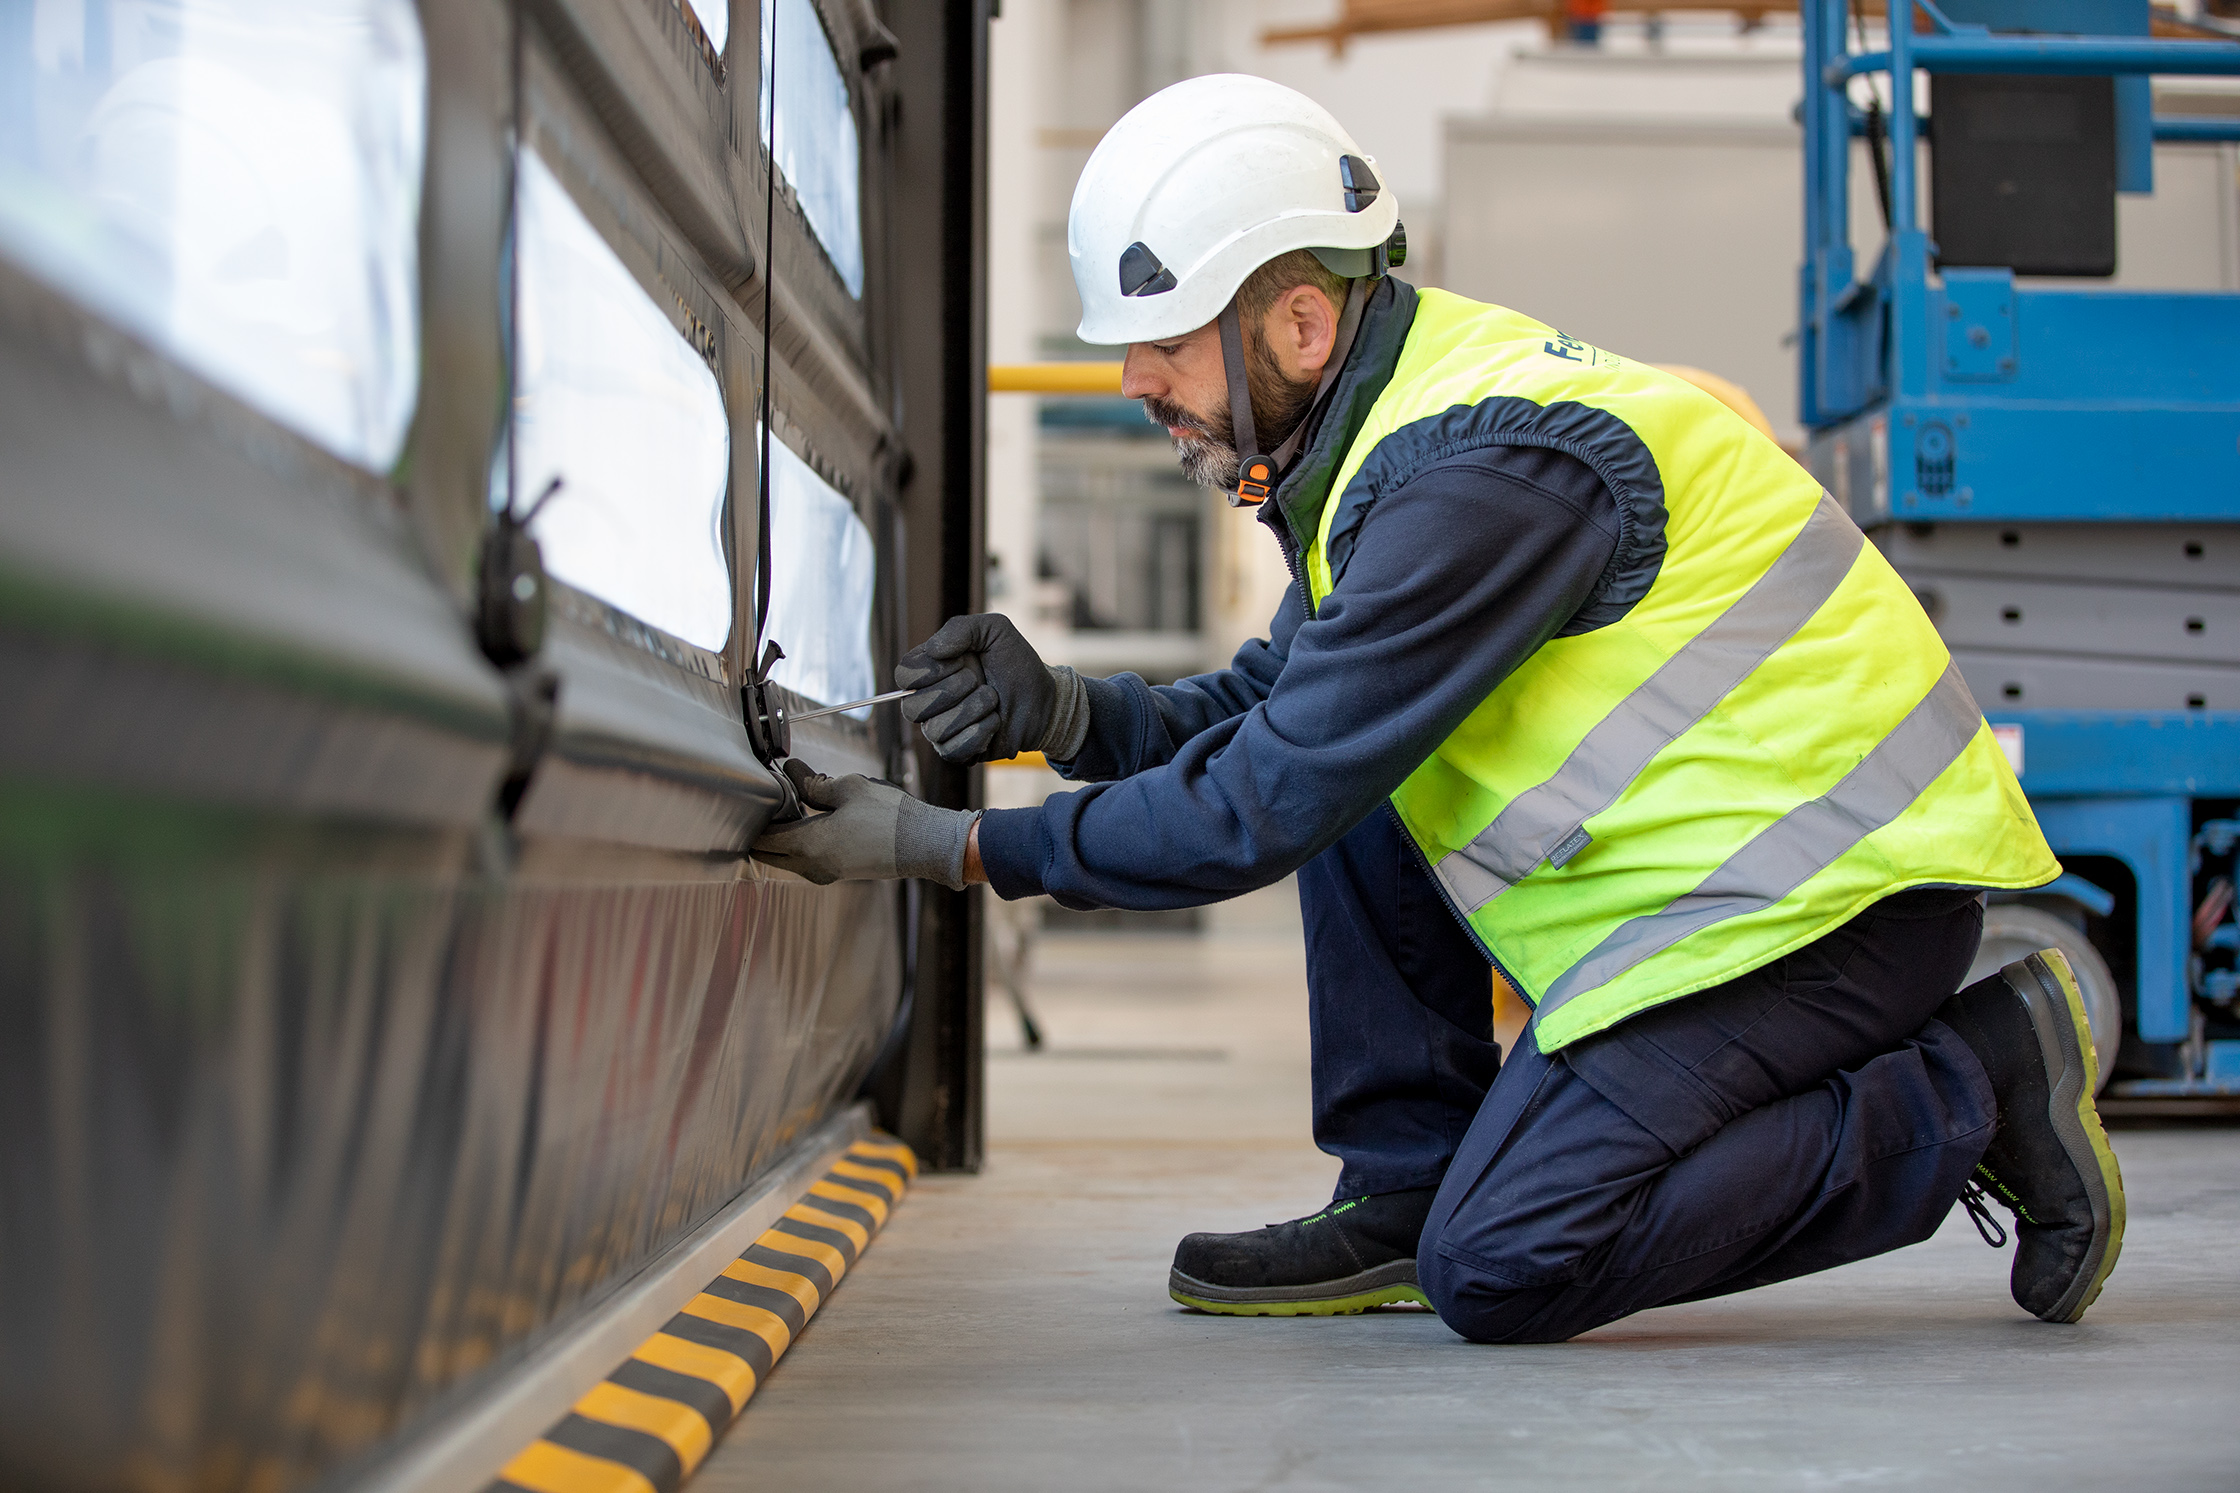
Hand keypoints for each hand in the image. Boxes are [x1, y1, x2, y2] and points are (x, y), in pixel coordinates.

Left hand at [751, 760, 978, 888]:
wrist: (924, 844)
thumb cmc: (888, 816)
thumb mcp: (848, 789)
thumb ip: (812, 783)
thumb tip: (790, 770)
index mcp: (808, 845)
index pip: (762, 839)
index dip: (756, 818)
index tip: (759, 799)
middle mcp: (811, 866)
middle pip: (769, 854)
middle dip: (765, 832)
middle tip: (772, 804)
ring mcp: (825, 873)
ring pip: (787, 858)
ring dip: (784, 838)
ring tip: (794, 807)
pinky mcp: (838, 873)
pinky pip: (806, 860)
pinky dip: (801, 844)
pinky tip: (813, 821)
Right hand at [895, 613, 1085, 763]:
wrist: (1044, 698)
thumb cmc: (1016, 663)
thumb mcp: (994, 631)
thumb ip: (960, 629)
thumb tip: (932, 650)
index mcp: (931, 670)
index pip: (904, 675)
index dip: (929, 671)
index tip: (960, 661)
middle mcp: (930, 701)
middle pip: (912, 708)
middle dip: (952, 691)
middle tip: (979, 681)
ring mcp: (941, 729)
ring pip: (934, 730)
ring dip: (972, 711)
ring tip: (992, 700)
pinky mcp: (957, 752)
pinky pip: (952, 750)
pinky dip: (980, 733)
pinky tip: (994, 722)